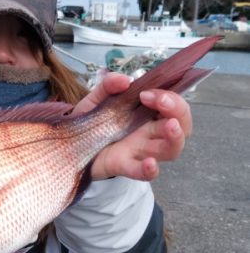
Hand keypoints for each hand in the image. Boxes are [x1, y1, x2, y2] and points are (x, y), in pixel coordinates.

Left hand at [72, 71, 191, 181]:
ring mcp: (140, 151)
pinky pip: (143, 173)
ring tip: (171, 126)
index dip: (170, 96)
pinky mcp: (124, 165)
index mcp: (148, 114)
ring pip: (171, 149)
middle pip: (181, 125)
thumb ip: (108, 85)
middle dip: (178, 110)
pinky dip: (149, 170)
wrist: (70, 145)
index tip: (146, 92)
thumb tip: (124, 80)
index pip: (174, 104)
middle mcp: (150, 133)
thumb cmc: (92, 122)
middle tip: (161, 101)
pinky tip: (150, 164)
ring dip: (175, 138)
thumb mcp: (96, 99)